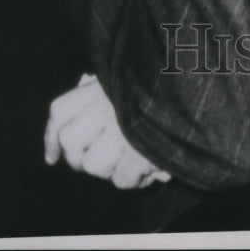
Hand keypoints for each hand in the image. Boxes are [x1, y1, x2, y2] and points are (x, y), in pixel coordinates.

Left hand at [44, 74, 170, 188]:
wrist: (198, 87)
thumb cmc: (163, 79)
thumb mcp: (131, 71)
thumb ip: (108, 79)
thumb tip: (83, 82)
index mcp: (103, 86)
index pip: (60, 110)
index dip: (51, 136)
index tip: (52, 158)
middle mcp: (106, 105)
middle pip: (69, 139)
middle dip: (78, 157)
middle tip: (96, 159)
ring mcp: (122, 128)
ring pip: (92, 164)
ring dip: (108, 169)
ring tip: (128, 160)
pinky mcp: (141, 150)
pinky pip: (120, 178)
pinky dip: (131, 179)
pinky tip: (146, 171)